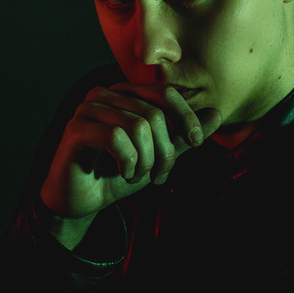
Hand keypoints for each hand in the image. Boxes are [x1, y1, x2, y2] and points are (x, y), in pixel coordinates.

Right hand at [40, 83, 222, 218]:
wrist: (81, 200)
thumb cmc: (117, 174)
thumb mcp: (158, 156)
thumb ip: (184, 136)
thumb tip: (217, 113)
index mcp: (125, 93)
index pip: (165, 92)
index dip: (186, 116)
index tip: (196, 141)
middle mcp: (105, 93)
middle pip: (154, 113)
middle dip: (166, 150)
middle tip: (161, 175)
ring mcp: (88, 108)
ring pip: (138, 125)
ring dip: (147, 160)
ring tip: (139, 176)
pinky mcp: (77, 128)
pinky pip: (117, 138)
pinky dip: (129, 162)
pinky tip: (125, 173)